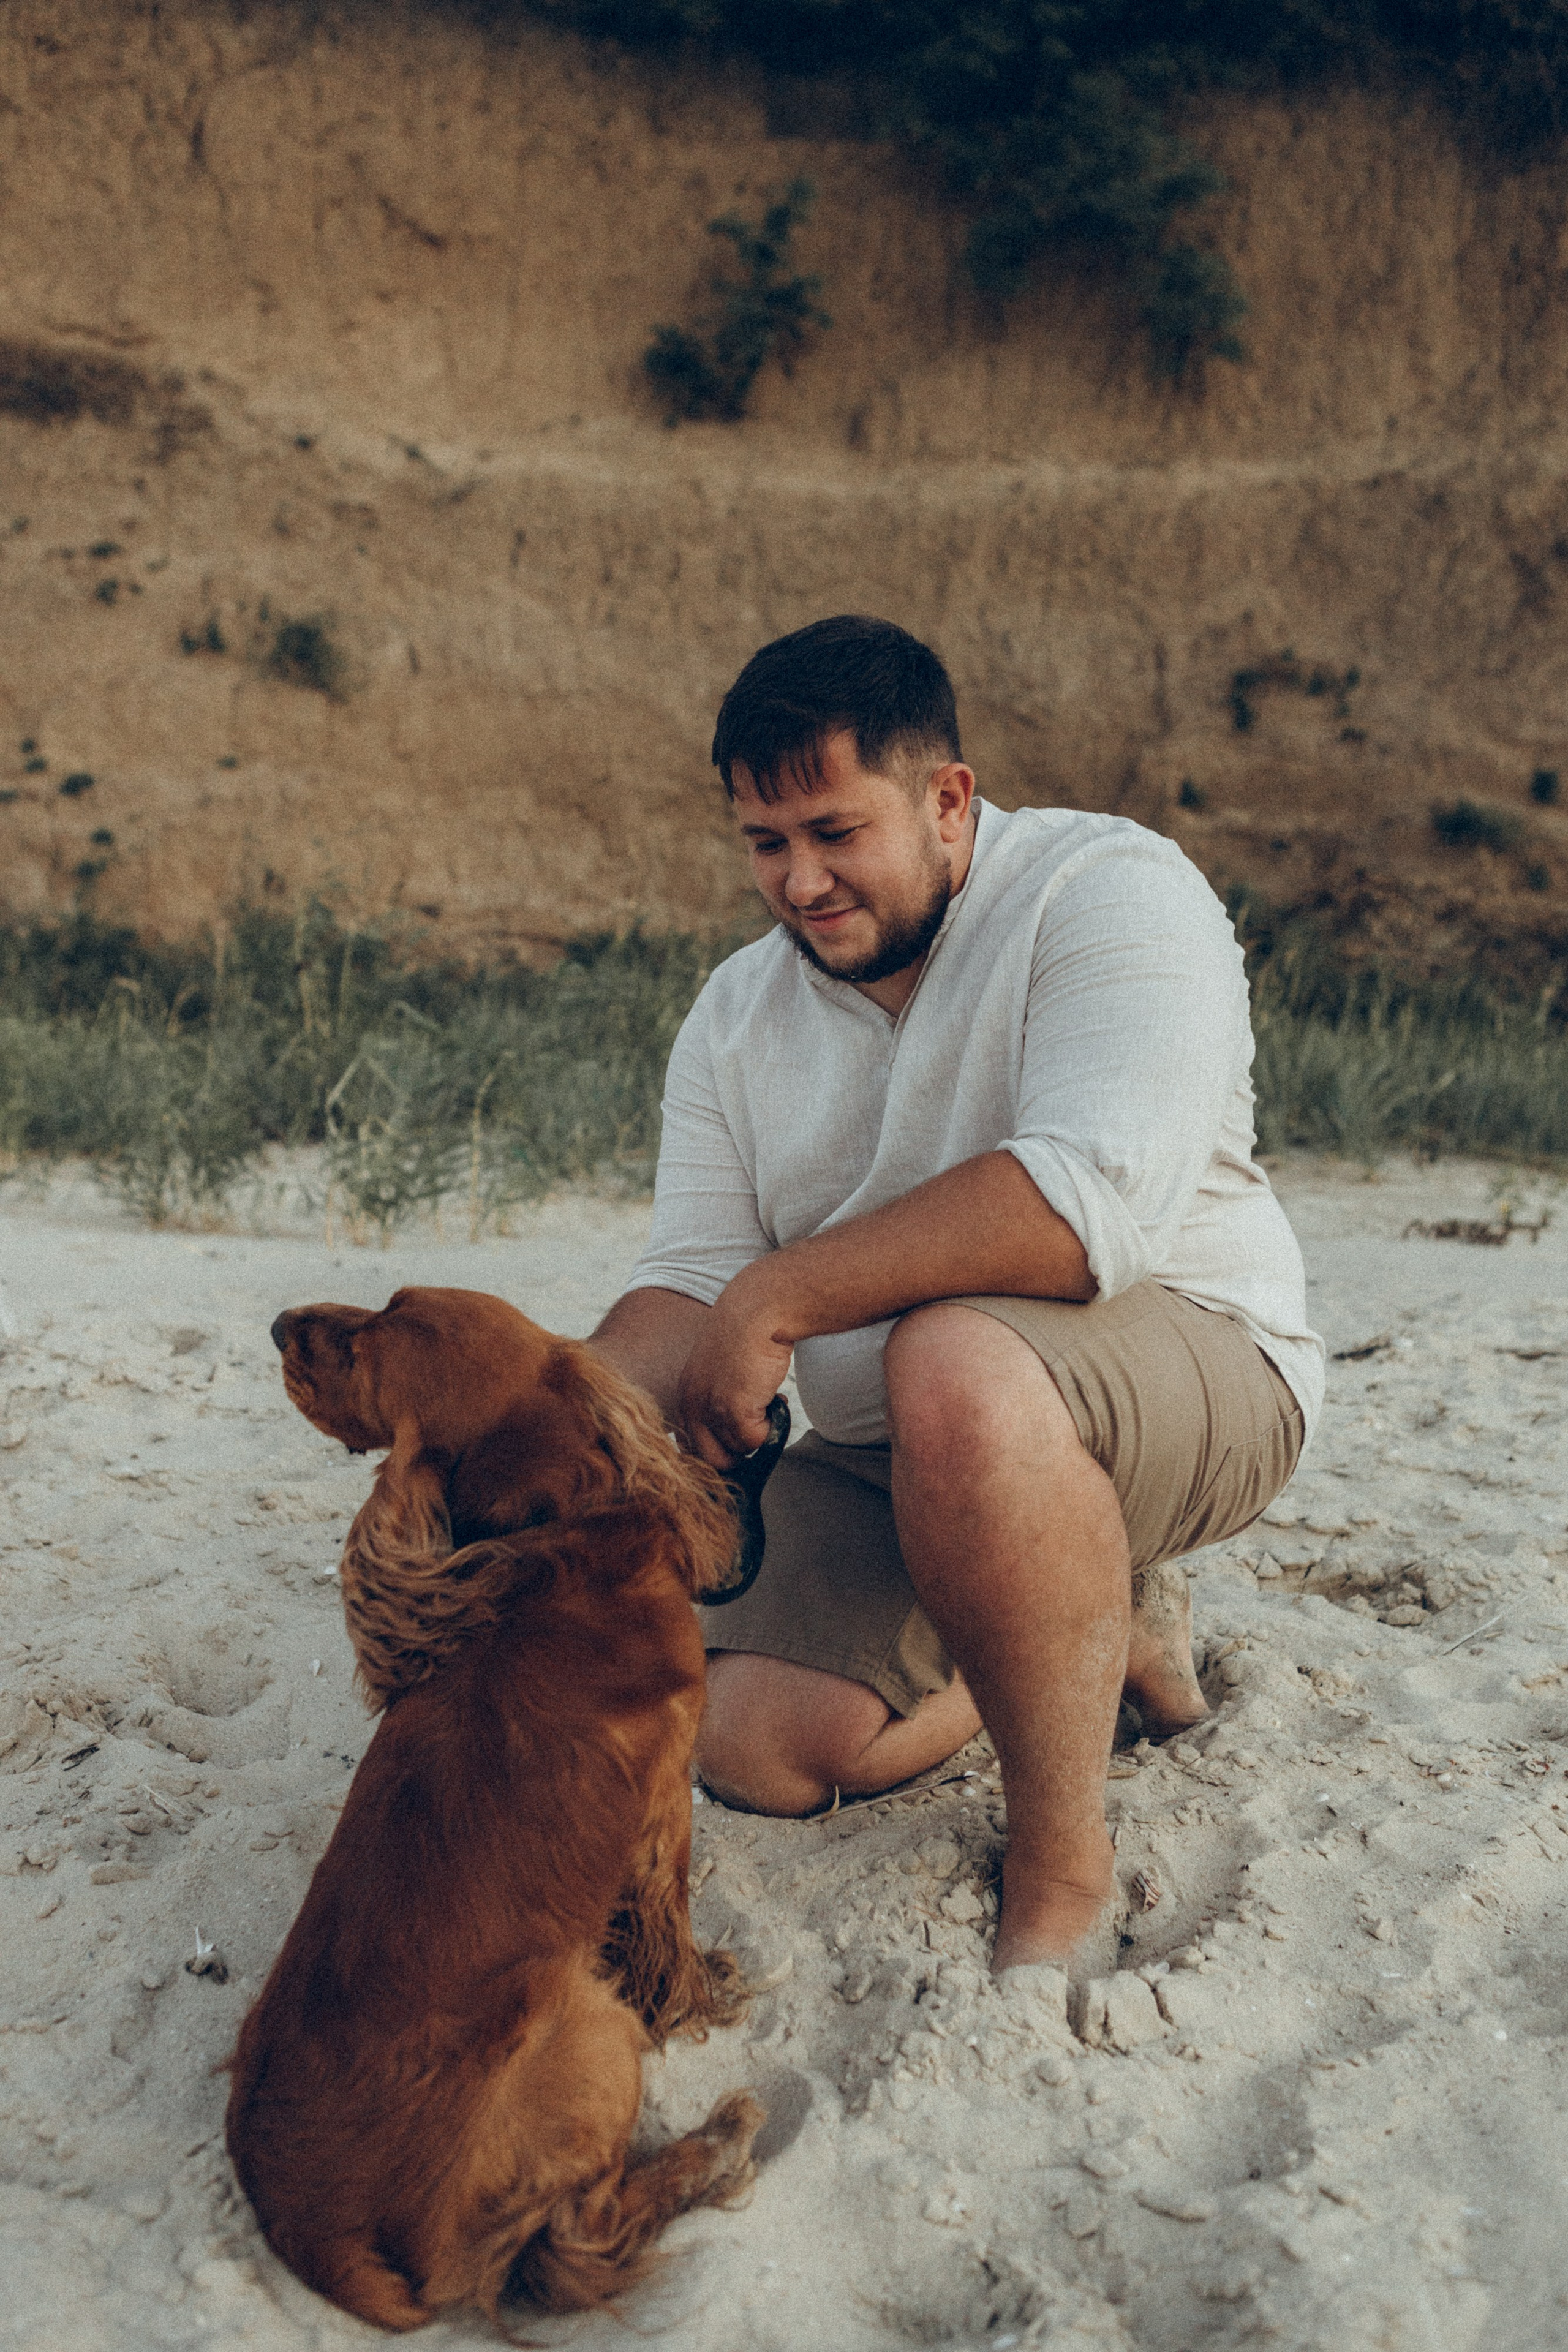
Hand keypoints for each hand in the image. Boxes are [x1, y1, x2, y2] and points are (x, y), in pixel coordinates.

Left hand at [675, 1276, 791, 1468]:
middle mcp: (692, 1404)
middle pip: (712, 1459)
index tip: (740, 1440)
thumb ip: (722, 1396)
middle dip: (739, 1451)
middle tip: (758, 1426)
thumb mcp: (723, 1368)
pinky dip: (771, 1426)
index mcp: (686, 1394)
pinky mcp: (733, 1410)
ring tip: (767, 1397)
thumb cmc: (749, 1332)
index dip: (719, 1449)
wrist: (761, 1309)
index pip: (691, 1446)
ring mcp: (710, 1408)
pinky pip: (756, 1442)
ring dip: (759, 1430)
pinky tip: (775, 1397)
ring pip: (739, 1449)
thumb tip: (739, 1433)